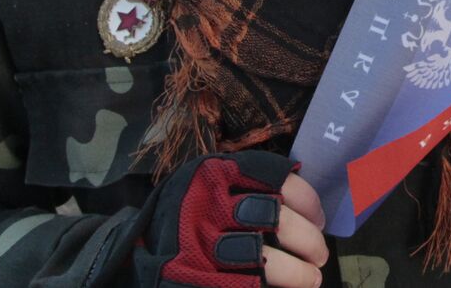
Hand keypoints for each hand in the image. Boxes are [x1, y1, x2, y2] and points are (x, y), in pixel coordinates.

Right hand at [136, 151, 327, 287]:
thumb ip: (249, 186)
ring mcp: (201, 248)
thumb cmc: (187, 217)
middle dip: (308, 238)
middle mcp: (207, 207)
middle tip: (320, 253)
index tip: (318, 218)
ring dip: (298, 273)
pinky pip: (247, 287)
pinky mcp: (196, 281)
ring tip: (312, 278)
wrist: (130, 253)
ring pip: (266, 260)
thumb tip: (309, 212)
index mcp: (214, 174)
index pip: (277, 178)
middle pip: (277, 218)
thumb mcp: (209, 187)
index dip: (307, 200)